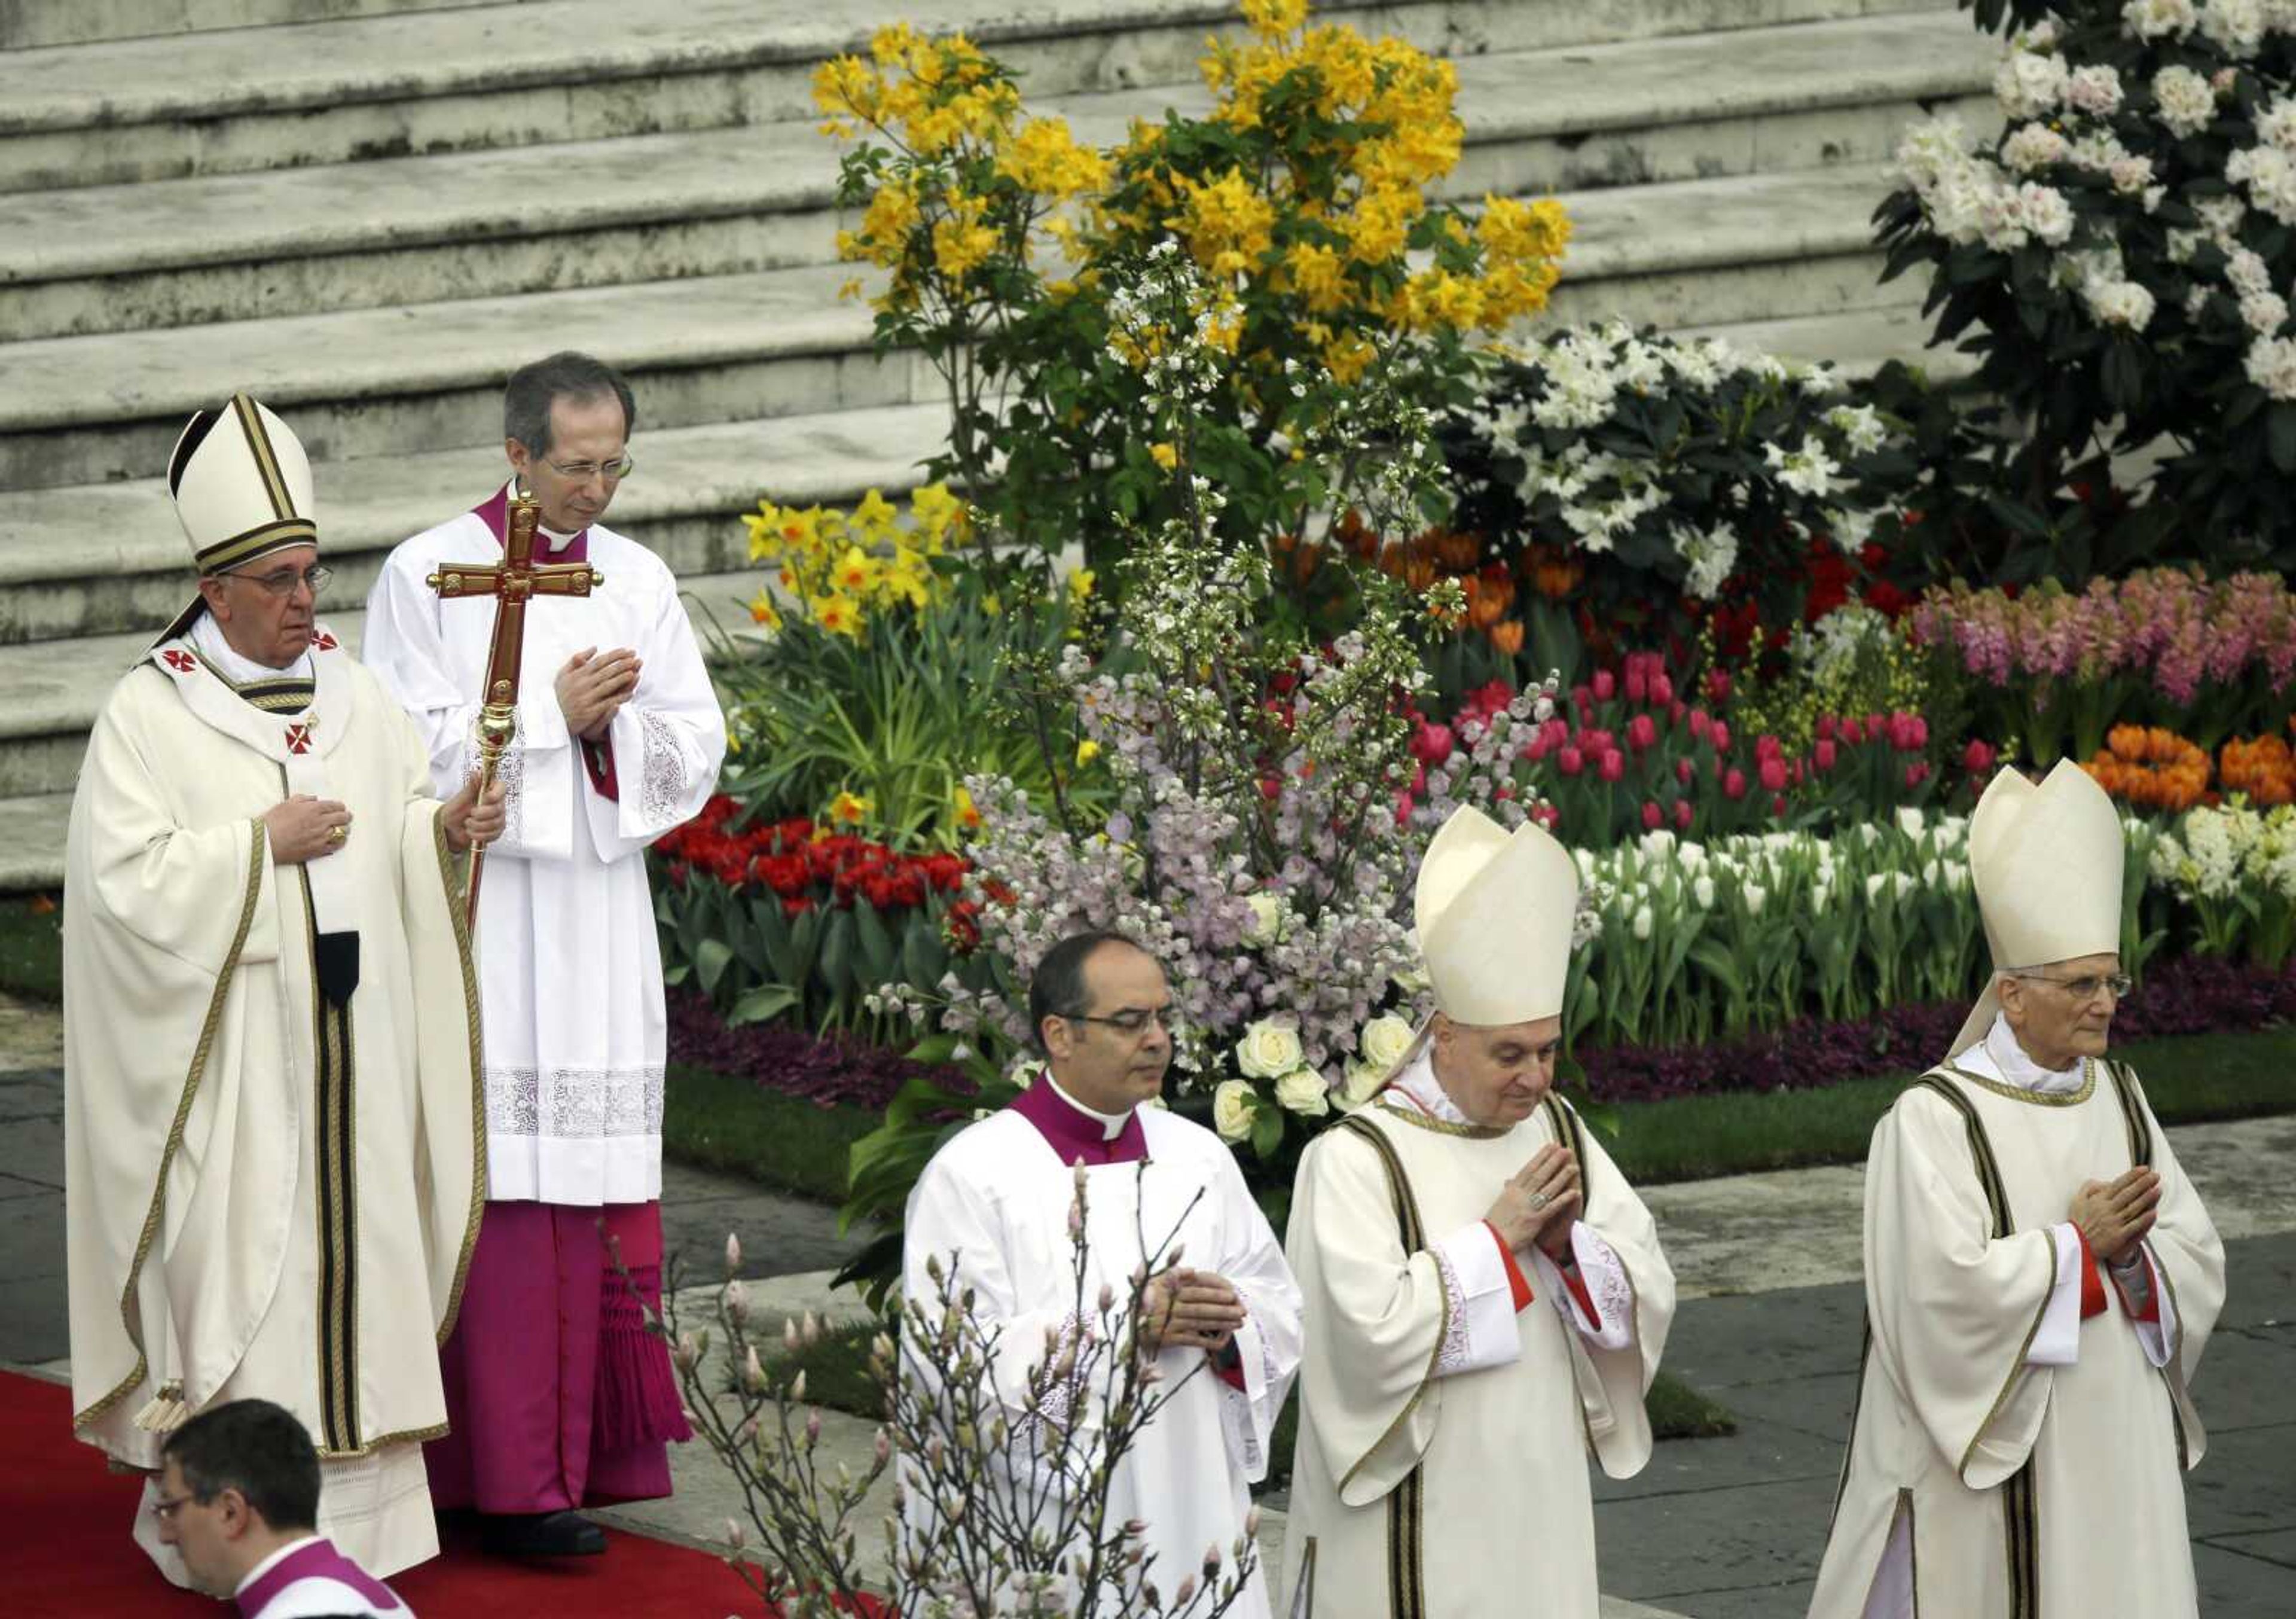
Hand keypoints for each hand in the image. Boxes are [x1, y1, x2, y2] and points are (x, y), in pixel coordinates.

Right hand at [263, 795, 350, 863]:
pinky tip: (339, 840)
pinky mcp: (318, 850)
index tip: (341, 808)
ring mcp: (321, 837)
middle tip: (347, 817)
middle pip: (343, 818)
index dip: (340, 806)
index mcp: (313, 809)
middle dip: (346, 816)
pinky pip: (336, 846)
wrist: (265, 842)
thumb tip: (314, 799)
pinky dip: (340, 842)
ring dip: (344, 829)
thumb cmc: (273, 821)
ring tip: (343, 828)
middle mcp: (321, 822)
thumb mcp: (286, 803)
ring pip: (342, 832)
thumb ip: (303, 799)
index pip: (335, 805)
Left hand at [441, 776, 506, 853]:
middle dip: (482, 814)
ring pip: (495, 823)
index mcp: (489, 792)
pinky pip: (493, 834)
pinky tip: (471, 832)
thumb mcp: (461, 798)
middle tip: (470, 814)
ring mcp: (498, 818)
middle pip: (499, 808)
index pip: (501, 788)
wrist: (449, 829)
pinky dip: (479, 835)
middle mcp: (497, 804)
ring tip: (467, 824)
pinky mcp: (496, 831)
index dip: (495, 794)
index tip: (485, 798)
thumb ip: (471, 786)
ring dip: (478, 825)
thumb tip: (477, 771)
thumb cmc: (455, 811)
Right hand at [555, 646, 641, 740]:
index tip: (627, 651)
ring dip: (622, 679)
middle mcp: (582, 685)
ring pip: (607, 686)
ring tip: (635, 673)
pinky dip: (619, 698)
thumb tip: (595, 648)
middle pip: (606, 672)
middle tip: (636, 659)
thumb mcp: (563, 674)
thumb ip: (577, 660)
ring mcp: (586, 698)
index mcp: (577, 675)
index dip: (615, 656)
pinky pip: (607, 703)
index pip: (599, 662)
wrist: (552, 718)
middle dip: (622, 665)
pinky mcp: (589, 712)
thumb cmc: (559, 694)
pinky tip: (630, 694)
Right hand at [1138, 1267, 1247, 1356]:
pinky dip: (1208, 1341)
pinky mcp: (1169, 1340)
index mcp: (1167, 1290)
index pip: (1196, 1291)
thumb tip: (1193, 1270)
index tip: (1232, 1294)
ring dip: (1221, 1323)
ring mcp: (1170, 1324)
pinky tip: (1223, 1340)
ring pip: (1200, 1323)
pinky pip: (1193, 1340)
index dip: (1215, 1293)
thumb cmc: (1143, 1299)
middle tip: (1242, 1310)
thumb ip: (1173, 1273)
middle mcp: (1169, 1307)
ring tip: (1239, 1323)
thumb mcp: (1153, 1280)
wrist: (1126, 1324)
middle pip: (1201, 1308)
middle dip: (1223, 1309)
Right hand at [1486, 1143, 1582, 1259]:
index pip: (1528, 1168)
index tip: (1551, 1146)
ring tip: (1574, 1166)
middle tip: (1565, 1149)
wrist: (1491, 1242)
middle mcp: (1520, 1195)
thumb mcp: (1499, 1203)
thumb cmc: (1494, 1224)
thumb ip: (1508, 1191)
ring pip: (1548, 1188)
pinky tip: (1574, 1192)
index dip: (1541, 1156)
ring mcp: (1528, 1207)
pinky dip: (1563, 1199)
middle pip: (1540, 1174)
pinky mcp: (1535, 1220)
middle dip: (1554, 1161)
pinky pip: (1552, 1207)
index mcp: (1511, 1189)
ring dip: (1562, 1177)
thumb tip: (1509, 1180)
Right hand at [2069, 1167, 2160, 1264]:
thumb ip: (2089, 1188)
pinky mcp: (2118, 1236)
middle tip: (2155, 1175)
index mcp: (2098, 1200)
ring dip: (2147, 1198)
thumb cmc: (2077, 1222)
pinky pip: (2134, 1226)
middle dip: (2143, 1183)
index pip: (2118, 1184)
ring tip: (2158, 1189)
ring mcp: (2113, 1223)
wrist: (2075, 1245)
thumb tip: (2104, 1181)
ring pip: (2133, 1208)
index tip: (2143, 1169)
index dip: (2132, 1176)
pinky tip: (2154, 1212)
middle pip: (2128, 1194)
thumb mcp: (2077, 1201)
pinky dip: (2144, 1219)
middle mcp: (2107, 1209)